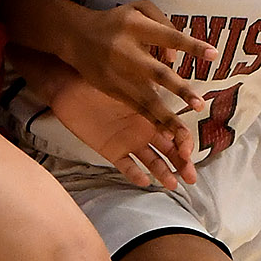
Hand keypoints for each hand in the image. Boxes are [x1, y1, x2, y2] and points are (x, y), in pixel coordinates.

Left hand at [48, 75, 196, 191]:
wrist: (68, 85)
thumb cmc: (98, 76)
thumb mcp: (128, 80)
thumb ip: (150, 88)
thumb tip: (174, 84)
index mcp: (153, 111)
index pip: (176, 130)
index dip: (184, 142)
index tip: (186, 151)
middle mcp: (144, 128)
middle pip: (169, 150)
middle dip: (182, 164)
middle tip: (192, 178)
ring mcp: (129, 140)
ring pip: (152, 161)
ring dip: (163, 172)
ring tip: (173, 184)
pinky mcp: (111, 150)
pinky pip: (126, 165)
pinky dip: (135, 174)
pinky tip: (145, 181)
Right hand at [66, 0, 217, 120]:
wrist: (77, 37)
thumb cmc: (118, 21)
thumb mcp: (140, 9)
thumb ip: (164, 25)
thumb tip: (174, 57)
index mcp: (136, 26)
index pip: (169, 36)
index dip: (191, 46)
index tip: (214, 55)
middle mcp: (126, 51)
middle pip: (157, 72)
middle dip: (179, 89)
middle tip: (199, 104)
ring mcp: (117, 73)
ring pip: (145, 98)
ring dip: (166, 116)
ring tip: (183, 133)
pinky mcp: (112, 89)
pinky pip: (135, 107)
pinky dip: (151, 120)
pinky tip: (166, 133)